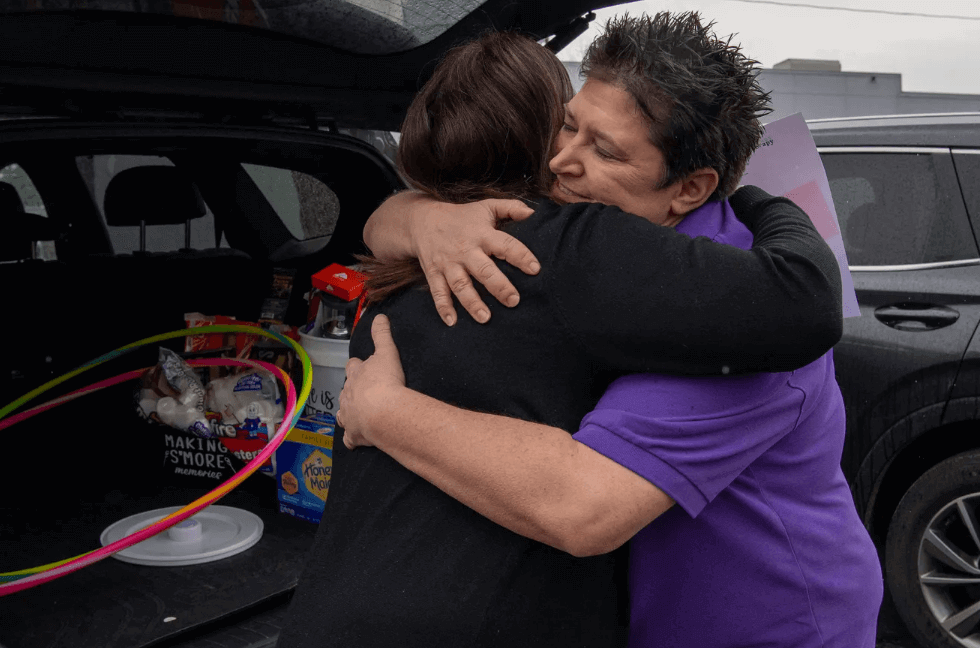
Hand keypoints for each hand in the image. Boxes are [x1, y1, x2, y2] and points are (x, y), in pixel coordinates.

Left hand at [338, 315, 405, 449]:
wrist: (384, 413)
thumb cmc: (386, 382)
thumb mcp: (387, 352)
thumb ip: (382, 334)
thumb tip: (379, 316)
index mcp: (356, 375)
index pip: (352, 367)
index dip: (357, 367)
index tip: (362, 367)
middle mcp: (347, 394)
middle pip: (346, 390)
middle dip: (353, 391)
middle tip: (365, 392)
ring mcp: (349, 415)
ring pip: (343, 413)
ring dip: (350, 413)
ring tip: (360, 414)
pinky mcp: (354, 434)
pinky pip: (350, 439)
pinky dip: (353, 439)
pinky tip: (357, 440)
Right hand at [410, 199, 538, 325]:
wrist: (422, 220)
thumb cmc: (462, 217)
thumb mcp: (486, 207)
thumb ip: (511, 208)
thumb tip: (533, 213)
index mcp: (482, 234)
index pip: (505, 245)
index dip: (520, 256)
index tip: (535, 269)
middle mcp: (465, 250)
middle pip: (483, 270)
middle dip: (498, 286)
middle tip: (514, 301)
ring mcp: (448, 263)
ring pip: (460, 285)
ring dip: (472, 302)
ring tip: (485, 318)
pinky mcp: (434, 273)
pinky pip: (438, 291)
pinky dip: (443, 307)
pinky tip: (452, 321)